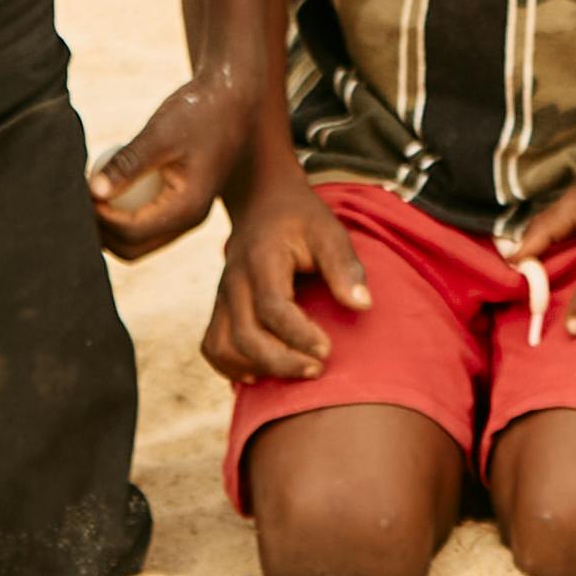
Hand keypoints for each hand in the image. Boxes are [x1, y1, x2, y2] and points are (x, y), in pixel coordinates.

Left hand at [89, 66, 250, 260]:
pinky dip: (123, 214)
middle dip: (102, 233)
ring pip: (139, 240)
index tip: (79, 194)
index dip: (100, 219)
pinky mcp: (183, 202)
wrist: (232, 99)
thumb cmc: (198, 112)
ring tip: (86, 199)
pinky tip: (104, 189)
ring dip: (111, 227)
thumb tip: (93, 191)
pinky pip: (146, 222)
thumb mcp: (160, 134)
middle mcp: (190, 220)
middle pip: (133, 248)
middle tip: (76, 204)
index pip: (131, 233)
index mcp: (188, 208)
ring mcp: (188, 214)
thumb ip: (127, 164)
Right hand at [203, 163, 368, 382]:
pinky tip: (260, 373)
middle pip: (246, 334)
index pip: (273, 306)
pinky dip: (231, 366)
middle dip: (282, 361)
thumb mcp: (329, 230)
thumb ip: (344, 266)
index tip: (327, 351)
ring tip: (294, 372)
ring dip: (258, 367)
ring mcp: (222, 295)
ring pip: (225, 345)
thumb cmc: (301, 219)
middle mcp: (235, 279)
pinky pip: (213, 346)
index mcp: (262, 258)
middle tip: (317, 369)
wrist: (262, 201)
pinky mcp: (219, 307)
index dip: (299, 335)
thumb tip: (363, 305)